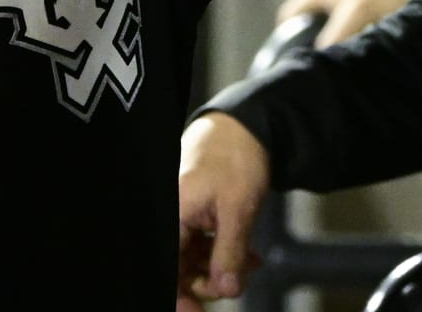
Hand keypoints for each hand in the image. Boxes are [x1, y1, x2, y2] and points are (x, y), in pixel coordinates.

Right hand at [177, 112, 271, 305]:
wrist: (243, 126)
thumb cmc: (234, 159)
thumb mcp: (237, 211)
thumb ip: (228, 254)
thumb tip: (226, 290)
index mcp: (173, 216)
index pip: (170, 270)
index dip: (183, 297)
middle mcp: (171, 217)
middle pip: (180, 268)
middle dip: (210, 281)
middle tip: (239, 281)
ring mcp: (181, 215)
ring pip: (193, 258)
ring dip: (221, 267)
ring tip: (251, 263)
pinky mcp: (192, 212)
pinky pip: (201, 243)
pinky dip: (223, 252)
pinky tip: (247, 255)